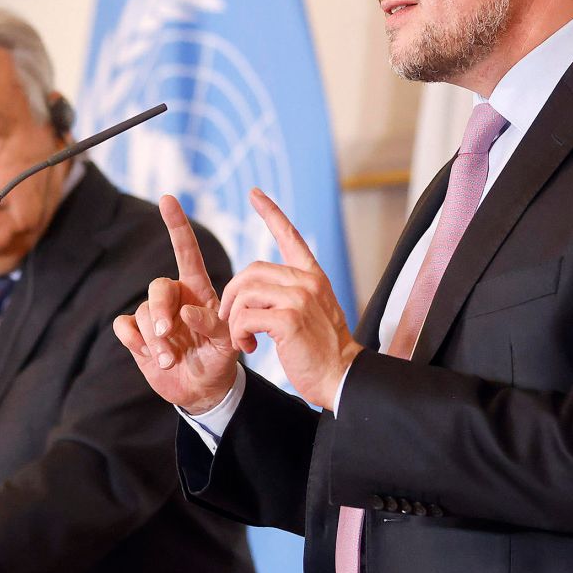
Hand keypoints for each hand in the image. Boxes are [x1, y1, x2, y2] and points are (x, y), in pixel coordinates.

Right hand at [113, 195, 240, 413]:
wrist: (202, 389)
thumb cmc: (219, 359)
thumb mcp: (228, 344)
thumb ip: (213, 325)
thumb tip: (186, 312)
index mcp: (198, 289)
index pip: (187, 251)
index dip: (177, 225)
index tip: (168, 199)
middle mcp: (174, 297)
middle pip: (157, 286)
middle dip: (161, 311)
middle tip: (169, 336)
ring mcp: (154, 315)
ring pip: (142, 312)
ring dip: (155, 338)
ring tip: (168, 360)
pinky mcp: (137, 334)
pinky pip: (124, 325)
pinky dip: (134, 340)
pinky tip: (148, 354)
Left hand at [217, 189, 360, 408]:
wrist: (342, 378)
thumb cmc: (322, 352)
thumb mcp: (312, 312)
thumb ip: (293, 293)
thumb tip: (262, 288)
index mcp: (313, 276)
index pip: (289, 235)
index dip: (271, 213)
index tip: (255, 194)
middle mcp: (307, 281)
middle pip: (250, 271)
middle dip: (232, 296)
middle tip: (231, 320)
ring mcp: (299, 298)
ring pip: (244, 293)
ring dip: (234, 320)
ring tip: (245, 340)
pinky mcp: (288, 319)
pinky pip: (245, 316)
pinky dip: (239, 333)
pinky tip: (251, 346)